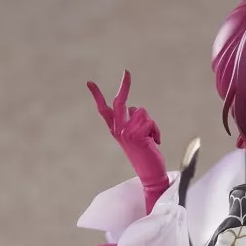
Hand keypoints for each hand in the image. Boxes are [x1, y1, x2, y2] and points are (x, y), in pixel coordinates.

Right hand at [87, 70, 168, 212]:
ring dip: (151, 123)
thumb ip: (132, 122)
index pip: (104, 110)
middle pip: (119, 103)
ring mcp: (125, 133)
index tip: (89, 82)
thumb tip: (131, 108)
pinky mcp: (135, 135)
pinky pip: (149, 121)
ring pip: (141, 112)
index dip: (97, 95)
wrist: (150, 173)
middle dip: (124, 86)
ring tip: (151, 138)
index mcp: (116, 130)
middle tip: (126, 72)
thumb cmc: (146, 155)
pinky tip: (154, 143)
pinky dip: (156, 130)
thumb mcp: (136, 137)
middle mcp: (118, 130)